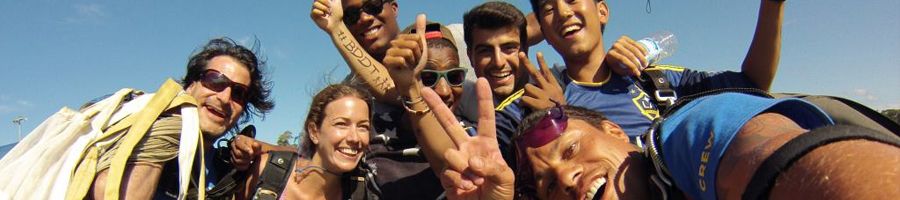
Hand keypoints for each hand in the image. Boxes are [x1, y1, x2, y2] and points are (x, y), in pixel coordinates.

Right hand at [230, 135, 261, 170]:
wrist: (255, 153)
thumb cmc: (256, 148)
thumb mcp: (258, 146)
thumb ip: (257, 146)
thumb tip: (254, 144)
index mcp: (239, 139)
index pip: (239, 145)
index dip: (245, 149)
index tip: (252, 153)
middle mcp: (233, 145)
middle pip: (238, 154)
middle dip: (246, 157)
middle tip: (252, 157)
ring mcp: (232, 152)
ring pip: (236, 160)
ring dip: (245, 162)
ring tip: (250, 160)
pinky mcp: (232, 159)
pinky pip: (235, 165)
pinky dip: (243, 166)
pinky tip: (247, 164)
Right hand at [310, 0, 343, 31]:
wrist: (336, 23)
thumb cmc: (337, 14)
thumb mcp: (337, 2)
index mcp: (322, 0)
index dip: (323, 0)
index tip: (328, 4)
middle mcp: (317, 3)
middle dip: (326, 2)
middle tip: (330, 8)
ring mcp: (314, 9)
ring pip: (315, 4)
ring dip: (324, 8)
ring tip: (328, 13)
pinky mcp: (312, 15)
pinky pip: (314, 10)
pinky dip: (321, 12)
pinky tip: (324, 16)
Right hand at [383, 14, 427, 95]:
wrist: (411, 78)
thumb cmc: (415, 63)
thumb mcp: (421, 46)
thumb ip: (420, 30)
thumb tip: (421, 14)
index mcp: (401, 38)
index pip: (417, 38)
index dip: (421, 48)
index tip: (417, 55)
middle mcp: (393, 44)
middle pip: (413, 44)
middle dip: (417, 56)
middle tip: (413, 62)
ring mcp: (389, 52)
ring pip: (408, 52)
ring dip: (412, 62)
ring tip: (408, 65)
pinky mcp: (386, 62)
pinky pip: (402, 60)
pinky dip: (406, 66)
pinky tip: (403, 69)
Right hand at [421, 78, 513, 199]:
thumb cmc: (501, 195)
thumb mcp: (506, 179)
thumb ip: (492, 167)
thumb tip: (472, 160)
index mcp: (487, 144)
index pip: (485, 118)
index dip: (483, 99)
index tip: (480, 80)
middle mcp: (468, 149)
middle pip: (450, 123)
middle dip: (437, 106)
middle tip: (424, 89)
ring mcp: (456, 162)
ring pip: (451, 154)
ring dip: (465, 170)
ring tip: (476, 182)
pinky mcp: (447, 177)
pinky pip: (448, 172)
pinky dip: (459, 182)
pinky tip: (467, 189)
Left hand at [521, 52, 565, 109]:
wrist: (561, 123)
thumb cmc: (558, 113)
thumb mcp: (558, 99)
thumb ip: (549, 91)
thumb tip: (534, 88)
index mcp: (554, 87)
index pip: (547, 72)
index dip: (542, 62)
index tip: (538, 53)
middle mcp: (549, 88)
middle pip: (535, 73)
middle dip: (527, 62)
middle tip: (520, 53)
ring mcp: (543, 95)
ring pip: (527, 87)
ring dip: (526, 94)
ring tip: (531, 102)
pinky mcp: (538, 103)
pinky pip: (524, 98)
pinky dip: (523, 103)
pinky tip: (527, 108)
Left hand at [605, 35, 648, 76]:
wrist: (612, 53)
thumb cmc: (616, 64)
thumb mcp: (619, 70)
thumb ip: (627, 71)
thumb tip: (637, 73)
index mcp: (611, 54)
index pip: (624, 60)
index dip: (632, 66)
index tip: (638, 73)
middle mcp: (615, 46)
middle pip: (630, 54)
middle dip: (638, 62)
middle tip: (643, 68)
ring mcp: (619, 41)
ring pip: (634, 49)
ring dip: (642, 57)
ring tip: (646, 64)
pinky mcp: (624, 38)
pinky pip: (636, 43)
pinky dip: (642, 49)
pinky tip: (646, 55)